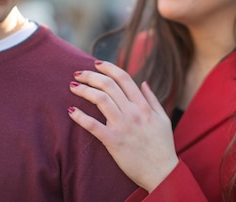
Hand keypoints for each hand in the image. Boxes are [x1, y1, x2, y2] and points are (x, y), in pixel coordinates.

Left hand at [68, 61, 178, 191]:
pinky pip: (94, 126)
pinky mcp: (114, 141)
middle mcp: (133, 112)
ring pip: (100, 99)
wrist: (162, 172)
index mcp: (144, 105)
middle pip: (108, 85)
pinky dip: (81, 117)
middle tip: (78, 73)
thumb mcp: (163, 119)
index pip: (123, 78)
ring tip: (73, 86)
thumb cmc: (163, 146)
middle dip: (91, 76)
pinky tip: (71, 111)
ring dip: (84, 90)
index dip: (108, 67)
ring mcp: (123, 126)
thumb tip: (143, 82)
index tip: (96, 63)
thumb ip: (152, 99)